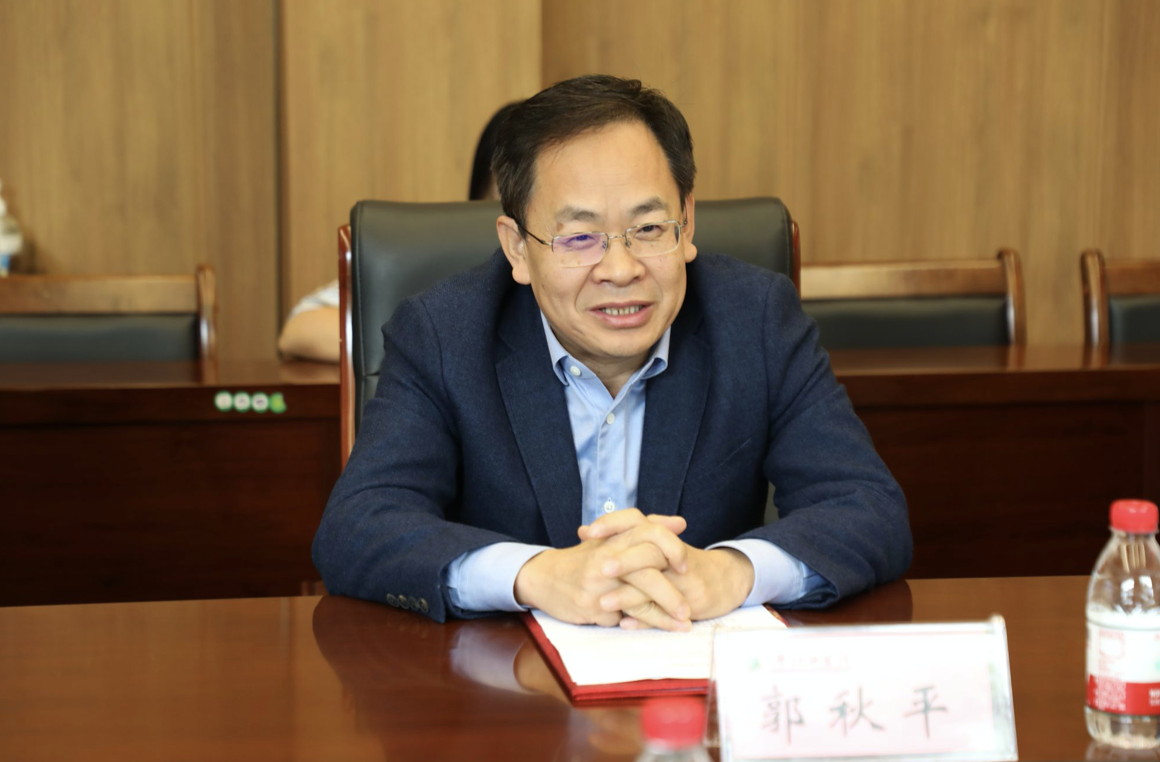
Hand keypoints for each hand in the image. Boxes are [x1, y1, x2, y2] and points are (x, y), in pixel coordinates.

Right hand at [514, 509, 692, 629]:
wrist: (544, 577)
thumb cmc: (585, 558)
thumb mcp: (613, 539)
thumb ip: (647, 529)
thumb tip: (681, 523)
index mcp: (616, 537)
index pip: (651, 533)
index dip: (673, 548)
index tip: (687, 566)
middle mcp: (607, 555)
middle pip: (647, 569)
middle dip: (672, 592)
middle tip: (692, 607)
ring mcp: (598, 581)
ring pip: (637, 597)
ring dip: (664, 614)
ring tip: (685, 623)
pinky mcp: (590, 604)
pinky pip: (623, 617)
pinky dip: (644, 623)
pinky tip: (661, 628)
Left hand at [594, 540, 755, 628]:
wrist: (726, 579)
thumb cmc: (682, 563)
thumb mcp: (656, 544)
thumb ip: (622, 537)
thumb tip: (582, 531)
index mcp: (660, 536)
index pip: (635, 520)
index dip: (612, 524)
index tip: (587, 532)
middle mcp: (672, 554)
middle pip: (647, 550)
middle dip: (623, 560)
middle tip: (600, 569)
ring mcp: (683, 577)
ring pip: (655, 584)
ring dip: (627, 595)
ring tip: (603, 604)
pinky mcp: (693, 600)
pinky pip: (666, 611)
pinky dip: (645, 619)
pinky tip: (625, 624)